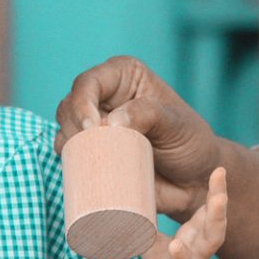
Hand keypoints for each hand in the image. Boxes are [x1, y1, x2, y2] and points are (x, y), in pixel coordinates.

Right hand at [55, 56, 221, 218]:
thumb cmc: (190, 144)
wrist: (194, 181)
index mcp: (124, 76)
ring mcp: (96, 127)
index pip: (89, 82)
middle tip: (94, 149)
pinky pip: (71, 159)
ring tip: (96, 163)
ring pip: (64, 132)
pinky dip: (74, 167)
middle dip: (74, 128)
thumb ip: (149, 114)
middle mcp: (104, 97)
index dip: (83, 103)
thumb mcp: (177, 124)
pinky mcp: (93, 154)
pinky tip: (89, 175)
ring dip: (71, 149)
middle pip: (69, 106)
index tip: (93, 128)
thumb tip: (112, 122)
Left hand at [137, 167, 227, 258]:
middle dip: (218, 217)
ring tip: (176, 243)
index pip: (211, 214)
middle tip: (220, 198)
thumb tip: (131, 189)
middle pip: (214, 236)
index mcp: (199, 240)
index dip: (218, 193)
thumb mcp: (162, 241)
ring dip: (186, 256)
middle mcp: (200, 258)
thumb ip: (151, 219)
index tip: (221, 170)